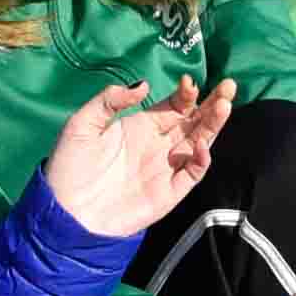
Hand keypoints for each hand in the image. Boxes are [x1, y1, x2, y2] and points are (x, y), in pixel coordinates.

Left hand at [37, 77, 233, 239]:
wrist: (66, 212)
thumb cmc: (70, 167)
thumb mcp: (82, 124)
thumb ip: (109, 100)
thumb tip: (144, 85)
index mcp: (141, 126)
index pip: (174, 105)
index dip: (185, 93)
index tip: (190, 82)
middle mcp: (158, 144)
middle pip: (193, 120)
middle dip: (212, 103)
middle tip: (230, 86)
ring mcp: (166, 168)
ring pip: (199, 142)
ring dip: (214, 124)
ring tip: (226, 105)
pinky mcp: (169, 192)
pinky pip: (193, 174)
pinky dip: (202, 159)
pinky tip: (201, 143)